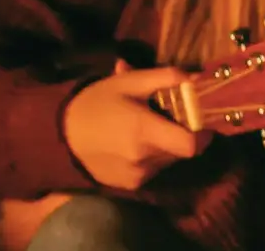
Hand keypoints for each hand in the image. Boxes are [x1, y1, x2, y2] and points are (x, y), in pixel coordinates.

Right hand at [60, 60, 211, 189]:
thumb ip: (165, 78)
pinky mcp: (129, 186)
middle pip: (181, 151)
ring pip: (168, 161)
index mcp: (144, 132)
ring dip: (166, 146)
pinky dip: (152, 158)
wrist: (61, 134)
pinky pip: (153, 170)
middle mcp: (143, 159)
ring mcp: (136, 176)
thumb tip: (195, 78)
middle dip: (181, 134)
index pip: (191, 145)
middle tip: (168, 117)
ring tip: (146, 129)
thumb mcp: (130, 82)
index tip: (200, 121)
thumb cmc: (98, 102)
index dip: (202, 134)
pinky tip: (134, 144)